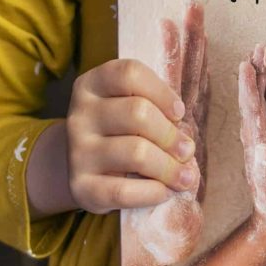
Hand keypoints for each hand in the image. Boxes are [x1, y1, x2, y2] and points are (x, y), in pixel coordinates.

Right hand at [64, 2, 201, 213]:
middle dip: (171, 134)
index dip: (162, 92)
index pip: (129, 73)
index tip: (180, 112)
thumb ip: (154, 107)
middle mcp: (80, 115)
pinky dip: (152, 192)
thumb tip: (186, 137)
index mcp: (92, 85)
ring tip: (185, 176)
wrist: (79, 168)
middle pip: (137, 113)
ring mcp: (77, 151)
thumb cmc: (118, 131)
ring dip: (169, 167)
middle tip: (187, 150)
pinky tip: (163, 191)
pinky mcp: (81, 187)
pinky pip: (124, 191)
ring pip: (135, 152)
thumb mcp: (127, 107)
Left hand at [237, 44, 265, 238]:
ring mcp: (261, 136)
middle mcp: (255, 136)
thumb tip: (263, 150)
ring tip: (261, 51)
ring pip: (257, 98)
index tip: (246, 65)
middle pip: (250, 96)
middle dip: (252, 71)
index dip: (248, 87)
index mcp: (254, 145)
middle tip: (256, 46)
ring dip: (258, 74)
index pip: (248, 110)